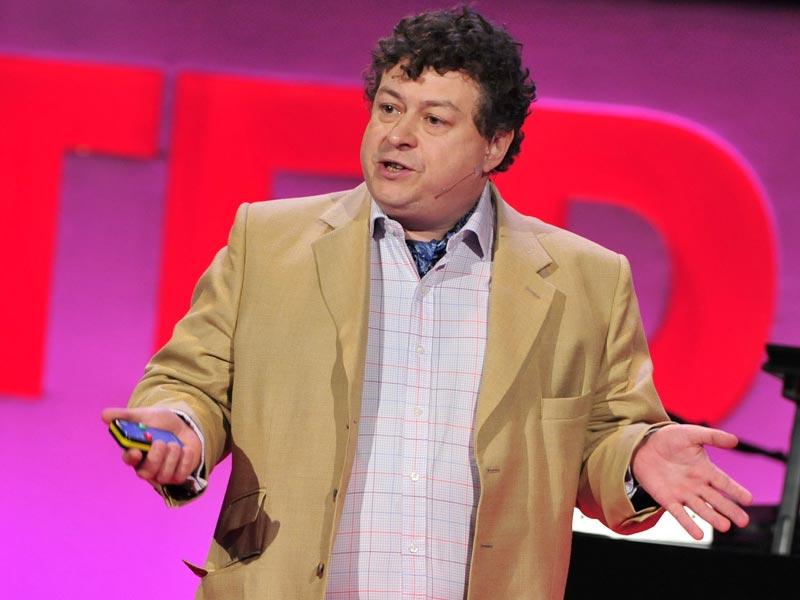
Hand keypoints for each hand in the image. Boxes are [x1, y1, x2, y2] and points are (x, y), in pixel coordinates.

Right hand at [102, 406, 201, 486]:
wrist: (183, 426)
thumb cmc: (160, 423)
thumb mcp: (144, 415)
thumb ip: (125, 415)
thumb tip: (104, 415)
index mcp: (134, 452)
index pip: (129, 460)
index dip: (131, 457)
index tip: (137, 451)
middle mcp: (146, 466)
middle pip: (146, 473)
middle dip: (155, 457)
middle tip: (161, 442)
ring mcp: (162, 473)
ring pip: (164, 475)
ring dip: (172, 456)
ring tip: (174, 443)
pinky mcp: (177, 476)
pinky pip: (181, 475)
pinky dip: (185, 460)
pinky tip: (185, 449)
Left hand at [631, 424, 751, 539]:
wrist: (643, 445)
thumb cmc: (669, 439)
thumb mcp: (691, 434)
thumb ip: (712, 437)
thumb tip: (735, 440)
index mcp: (705, 470)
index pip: (724, 482)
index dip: (736, 490)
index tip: (749, 500)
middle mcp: (697, 485)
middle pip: (716, 500)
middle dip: (730, 510)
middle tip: (743, 521)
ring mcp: (683, 493)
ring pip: (701, 508)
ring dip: (712, 518)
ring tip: (725, 527)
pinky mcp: (667, 499)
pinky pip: (679, 513)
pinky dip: (688, 524)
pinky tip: (698, 535)